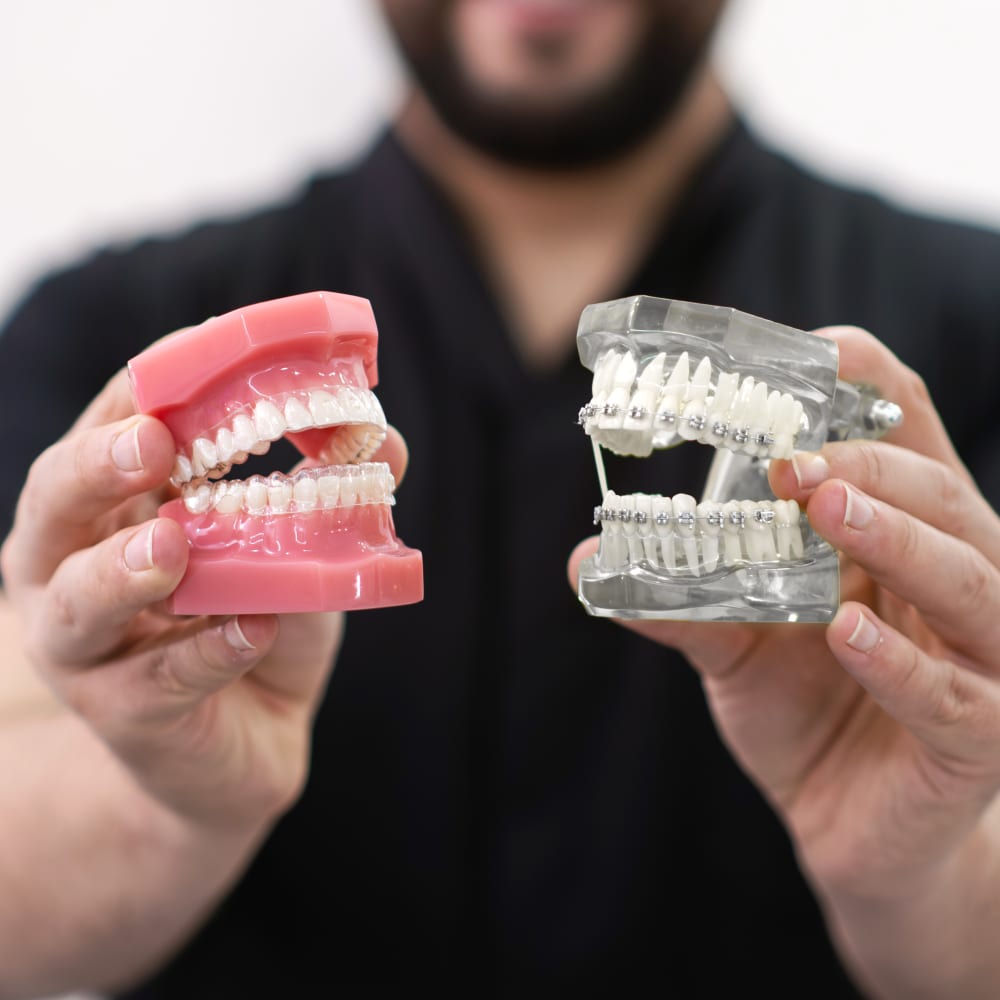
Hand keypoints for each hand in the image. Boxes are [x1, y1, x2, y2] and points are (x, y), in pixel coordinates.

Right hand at [1, 368, 408, 832]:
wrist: (250, 740)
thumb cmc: (256, 619)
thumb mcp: (297, 547)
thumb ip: (330, 491)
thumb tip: (384, 438)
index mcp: (114, 507)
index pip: (111, 427)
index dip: (148, 386)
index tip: (199, 350)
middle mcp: (76, 568)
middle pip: (54, 503)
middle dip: (95, 466)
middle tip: (151, 442)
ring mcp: (92, 649)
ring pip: (76, 603)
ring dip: (121, 569)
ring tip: (170, 545)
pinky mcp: (127, 716)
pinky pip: (158, 682)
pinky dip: (206, 653)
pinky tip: (252, 631)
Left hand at [568, 327, 999, 909]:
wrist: (848, 823)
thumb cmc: (806, 706)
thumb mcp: (735, 639)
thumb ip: (677, 598)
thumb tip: (585, 560)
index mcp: (904, 536)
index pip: (909, 435)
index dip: (872, 384)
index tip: (820, 350)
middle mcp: (959, 577)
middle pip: (937, 494)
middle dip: (868, 463)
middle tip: (794, 458)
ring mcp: (985, 657)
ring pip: (965, 576)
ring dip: (895, 535)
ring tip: (827, 505)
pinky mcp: (979, 735)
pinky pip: (950, 692)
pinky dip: (897, 660)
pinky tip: (845, 633)